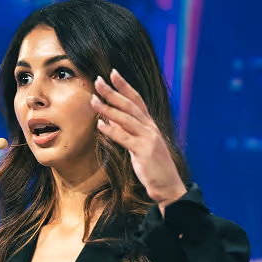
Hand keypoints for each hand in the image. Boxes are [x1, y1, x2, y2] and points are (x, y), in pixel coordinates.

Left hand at [91, 69, 187, 210]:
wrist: (168, 187)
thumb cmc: (154, 169)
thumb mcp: (140, 147)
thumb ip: (128, 133)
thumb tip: (111, 122)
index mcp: (150, 126)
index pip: (137, 100)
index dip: (125, 86)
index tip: (112, 73)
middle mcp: (150, 128)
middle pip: (130, 105)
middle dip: (113, 92)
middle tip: (97, 80)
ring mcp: (148, 139)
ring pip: (126, 118)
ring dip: (108, 108)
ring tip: (93, 100)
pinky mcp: (144, 152)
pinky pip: (124, 138)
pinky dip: (111, 131)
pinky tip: (100, 125)